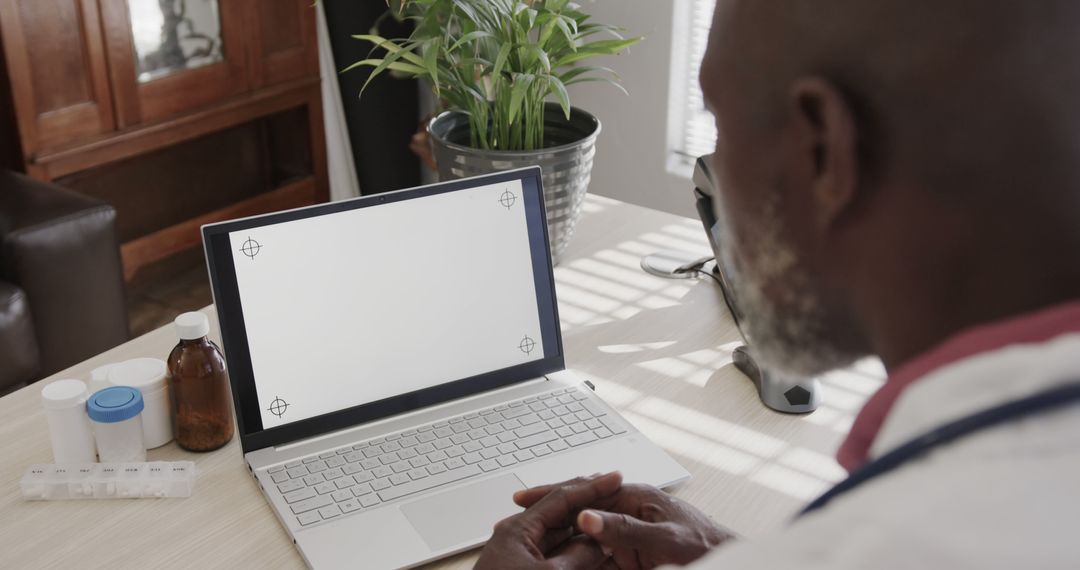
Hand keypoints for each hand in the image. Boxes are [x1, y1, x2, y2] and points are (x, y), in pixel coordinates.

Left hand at [475, 472, 623, 569]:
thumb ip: (579, 556)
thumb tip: (600, 543)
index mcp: (518, 530)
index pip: (560, 499)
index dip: (592, 488)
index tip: (615, 478)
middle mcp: (518, 540)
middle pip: (561, 517)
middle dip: (590, 512)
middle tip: (617, 502)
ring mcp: (520, 559)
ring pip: (561, 540)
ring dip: (586, 538)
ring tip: (612, 534)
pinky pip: (555, 560)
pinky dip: (576, 556)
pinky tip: (594, 558)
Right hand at [514, 481, 733, 568]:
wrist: (728, 564)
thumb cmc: (708, 547)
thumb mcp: (666, 539)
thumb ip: (626, 529)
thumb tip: (587, 516)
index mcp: (636, 497)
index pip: (586, 492)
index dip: (554, 494)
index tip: (526, 499)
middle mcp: (628, 513)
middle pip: (579, 510)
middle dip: (548, 514)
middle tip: (515, 517)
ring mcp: (627, 537)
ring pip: (583, 536)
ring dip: (559, 541)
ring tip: (531, 544)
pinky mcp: (630, 559)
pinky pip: (596, 559)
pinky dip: (577, 561)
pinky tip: (560, 563)